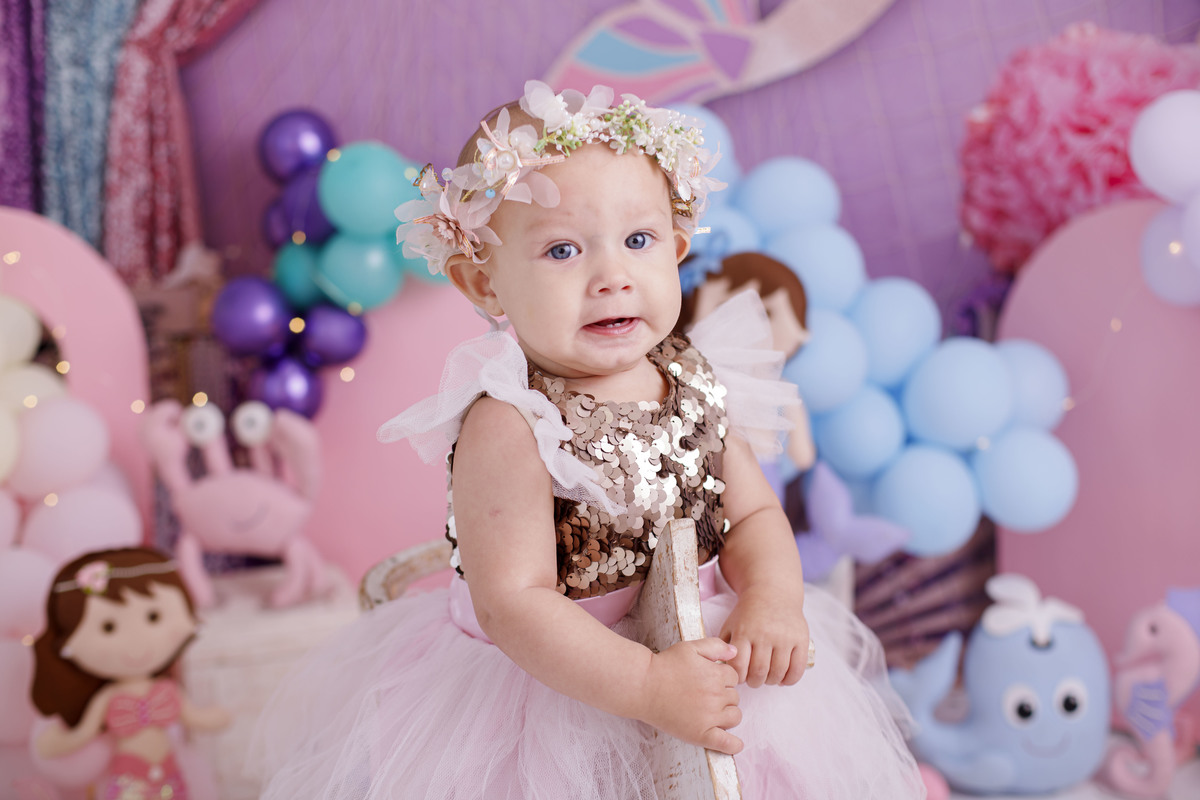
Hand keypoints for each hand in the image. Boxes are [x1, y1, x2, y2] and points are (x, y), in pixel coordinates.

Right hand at [638, 637, 742, 754]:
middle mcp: (716, 695)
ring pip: (734, 717)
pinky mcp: (701, 735)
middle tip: (703, 695)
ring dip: (727, 714)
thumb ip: (715, 646)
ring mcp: (709, 717)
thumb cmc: (664, 665)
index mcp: (716, 674)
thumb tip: (735, 652)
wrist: (642, 686)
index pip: (734, 678)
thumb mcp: (690, 648)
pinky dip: (734, 745)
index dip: (722, 678)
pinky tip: (735, 744)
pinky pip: (727, 743)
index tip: (708, 680)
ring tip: (710, 712)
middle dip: (724, 695)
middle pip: (735, 697)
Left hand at [720, 585, 809, 687]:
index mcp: (744, 631)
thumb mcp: (731, 624)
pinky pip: (797, 668)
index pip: (739, 665)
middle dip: (754, 682)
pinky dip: (790, 680)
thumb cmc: (748, 613)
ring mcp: (784, 637)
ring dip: (771, 681)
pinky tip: (783, 678)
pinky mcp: (801, 639)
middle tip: (754, 680)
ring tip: (767, 678)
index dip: (738, 677)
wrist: (772, 592)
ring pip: (778, 672)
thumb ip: (723, 645)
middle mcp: (765, 634)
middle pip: (759, 672)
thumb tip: (721, 669)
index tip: (739, 677)